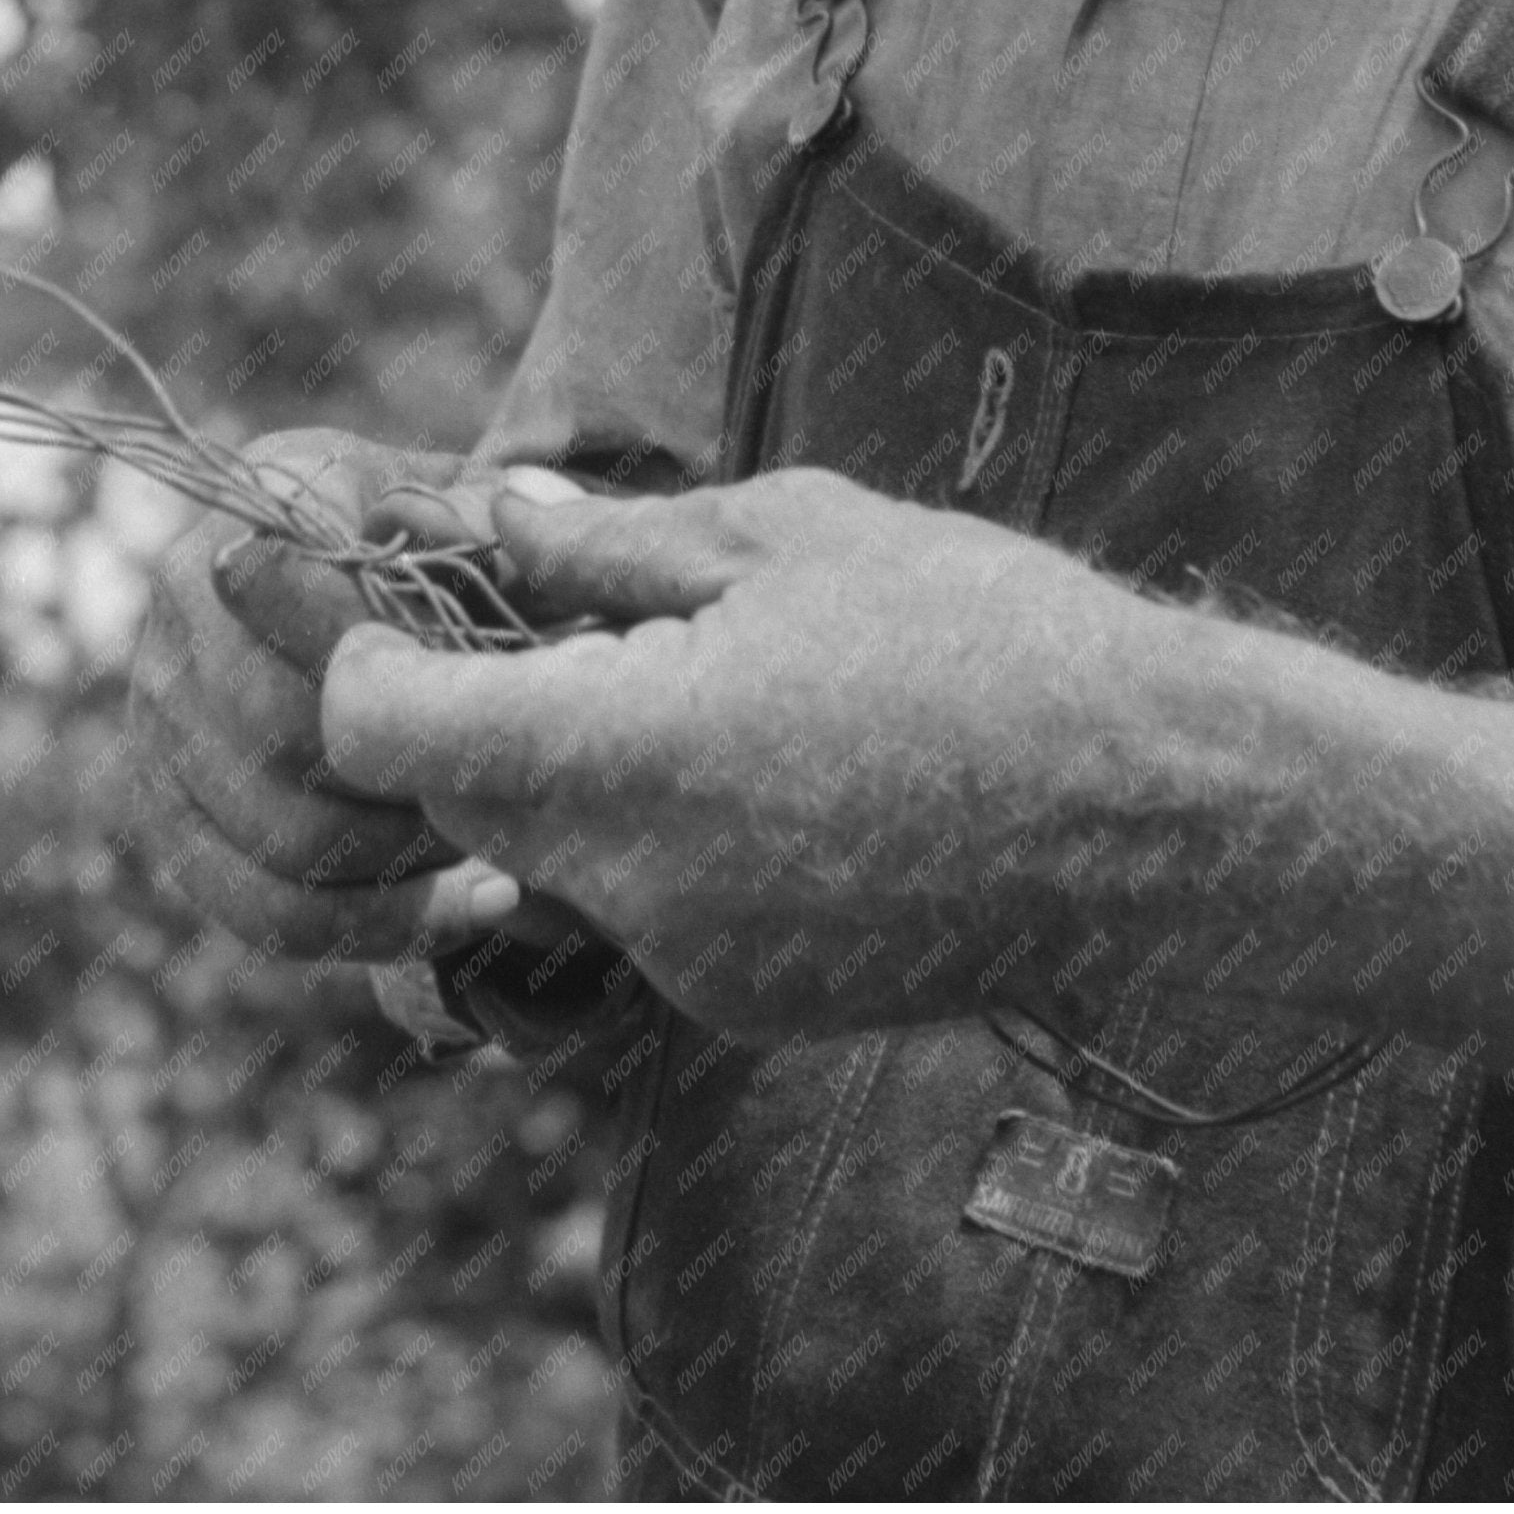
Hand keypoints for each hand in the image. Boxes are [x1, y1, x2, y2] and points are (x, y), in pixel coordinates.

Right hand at [123, 426, 545, 965]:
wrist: (340, 577)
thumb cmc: (428, 538)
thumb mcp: (466, 499)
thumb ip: (494, 519)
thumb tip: (523, 536)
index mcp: (255, 511)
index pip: (323, 612)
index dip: (421, 672)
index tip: (509, 702)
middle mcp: (181, 611)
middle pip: (293, 738)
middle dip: (416, 779)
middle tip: (513, 788)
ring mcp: (159, 721)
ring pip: (283, 843)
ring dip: (410, 860)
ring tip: (499, 841)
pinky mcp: (165, 816)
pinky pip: (264, 912)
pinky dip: (376, 928)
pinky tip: (469, 905)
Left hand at [319, 466, 1135, 1033]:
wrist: (1158, 810)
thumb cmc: (982, 637)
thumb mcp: (786, 535)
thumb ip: (613, 542)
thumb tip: (497, 515)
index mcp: (621, 754)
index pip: (381, 732)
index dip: (355, 658)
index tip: (389, 595)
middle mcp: (631, 885)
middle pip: (457, 798)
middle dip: (470, 706)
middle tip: (548, 605)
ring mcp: (690, 960)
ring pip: (552, 852)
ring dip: (575, 765)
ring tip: (698, 669)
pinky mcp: (750, 998)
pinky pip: (644, 904)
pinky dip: (658, 831)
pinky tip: (772, 758)